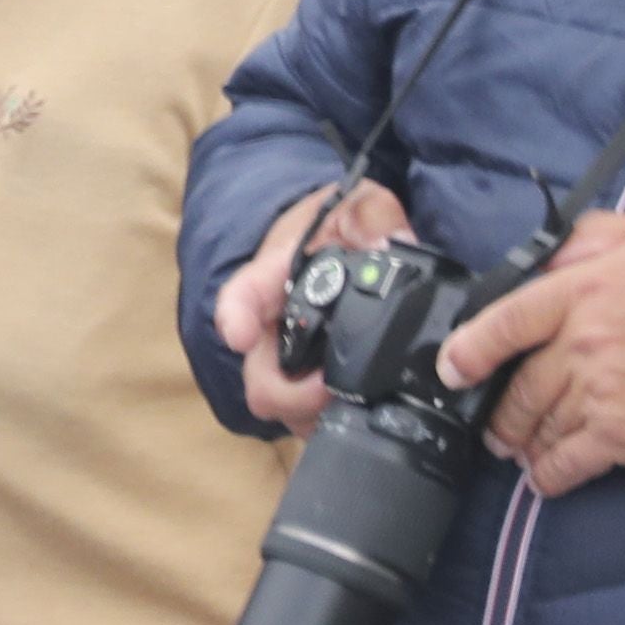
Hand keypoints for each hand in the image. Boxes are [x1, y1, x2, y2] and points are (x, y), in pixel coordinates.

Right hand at [222, 178, 416, 432]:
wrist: (340, 243)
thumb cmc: (338, 223)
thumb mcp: (359, 204)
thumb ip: (372, 217)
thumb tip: (388, 245)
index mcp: (274, 276)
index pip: (241, 296)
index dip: (235, 317)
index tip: (238, 335)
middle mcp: (272, 327)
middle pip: (260, 380)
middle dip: (293, 396)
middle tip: (333, 385)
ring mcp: (286, 363)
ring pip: (282, 411)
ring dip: (313, 414)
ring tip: (355, 399)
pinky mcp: (307, 388)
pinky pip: (308, 420)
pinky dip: (328, 420)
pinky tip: (360, 406)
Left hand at [431, 208, 624, 500]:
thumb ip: (590, 237)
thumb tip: (547, 253)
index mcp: (584, 288)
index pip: (505, 320)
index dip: (468, 347)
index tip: (452, 366)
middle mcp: (584, 343)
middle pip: (517, 383)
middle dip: (498, 408)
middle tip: (492, 419)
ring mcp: (600, 394)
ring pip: (538, 424)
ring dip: (521, 440)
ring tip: (516, 445)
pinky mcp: (623, 437)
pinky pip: (568, 462)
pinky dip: (550, 474)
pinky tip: (545, 476)